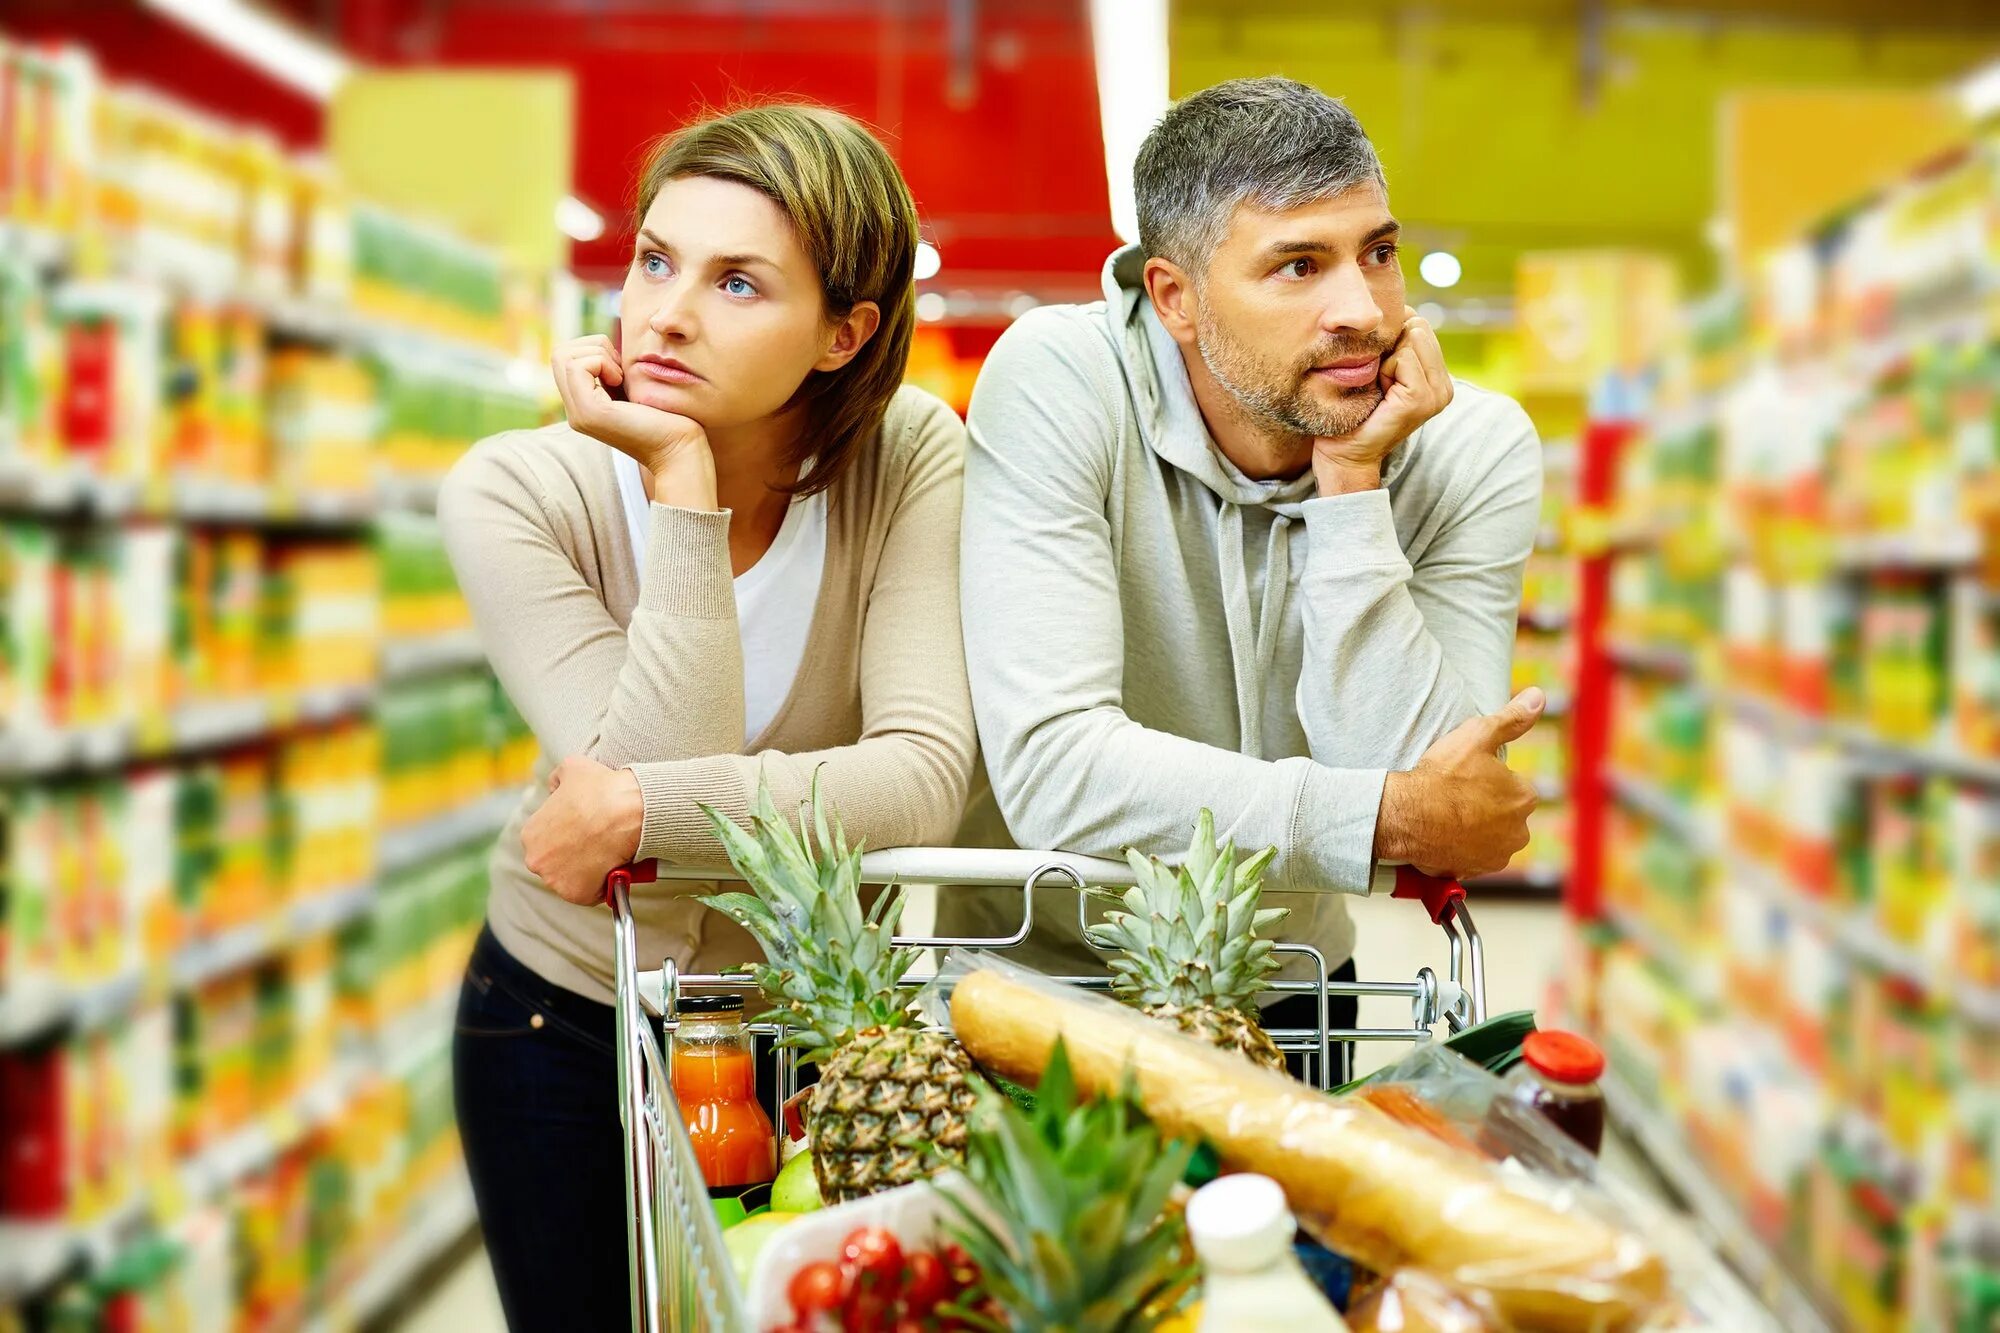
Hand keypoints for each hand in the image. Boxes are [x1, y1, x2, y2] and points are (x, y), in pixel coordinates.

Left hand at [521, 755, 645, 905]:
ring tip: (606, 856)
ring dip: (587, 872)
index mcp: (531, 833)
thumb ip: (556, 778)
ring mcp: (555, 880)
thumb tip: (555, 786)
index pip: (546, 842)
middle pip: (555, 864)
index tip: (584, 833)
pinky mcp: (577, 894)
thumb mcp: (571, 768)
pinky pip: (590, 895)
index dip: (567, 838)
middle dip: (573, 858)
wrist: (626, 811)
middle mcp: (536, 860)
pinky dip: (601, 886)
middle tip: (596, 845)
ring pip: (571, 880)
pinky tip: (612, 869)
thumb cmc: (601, 789)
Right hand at [551, 336, 716, 504]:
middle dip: (594, 347)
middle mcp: (575, 412)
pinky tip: (622, 382)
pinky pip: (578, 366)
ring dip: (599, 354)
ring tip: (622, 377)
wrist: (680, 448)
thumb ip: (614, 371)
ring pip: (564, 356)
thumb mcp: (633, 387)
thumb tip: (602, 343)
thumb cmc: (668, 416)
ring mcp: (579, 414)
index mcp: (584, 405)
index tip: (622, 368)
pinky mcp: (589, 412)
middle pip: (560, 354)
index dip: (595, 350)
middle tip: (621, 369)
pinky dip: (602, 363)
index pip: (566, 358)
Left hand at [1312, 307, 1452, 492]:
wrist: (1343, 452)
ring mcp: (1438, 393)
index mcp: (1437, 376)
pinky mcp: (1422, 400)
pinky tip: (1378, 392)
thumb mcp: (1377, 368)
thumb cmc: (1353, 408)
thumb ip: (1391, 343)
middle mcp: (1444, 385)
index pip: (1418, 323)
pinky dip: (1384, 369)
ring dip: (1385, 357)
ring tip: (1377, 386)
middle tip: (1376, 378)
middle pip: (1418, 324)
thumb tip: (1388, 303)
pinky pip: (1404, 358)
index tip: (1376, 368)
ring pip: (1412, 336)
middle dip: (1390, 344)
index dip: (1390, 336)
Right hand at [1374, 688, 1543, 879]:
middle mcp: (1519, 831)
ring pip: (1490, 837)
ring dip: (1475, 829)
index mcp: (1524, 797)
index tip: (1466, 777)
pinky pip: (1472, 857)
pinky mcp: (1474, 871)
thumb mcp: (1477, 735)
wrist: (1407, 814)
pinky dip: (1461, 848)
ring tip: (1447, 816)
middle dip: (1486, 807)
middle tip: (1455, 796)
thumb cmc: (1442, 775)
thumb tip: (1537, 697)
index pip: (1512, 786)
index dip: (1488, 780)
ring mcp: (1497, 855)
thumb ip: (1512, 718)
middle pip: (1504, 814)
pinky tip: (1443, 834)